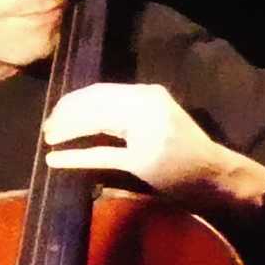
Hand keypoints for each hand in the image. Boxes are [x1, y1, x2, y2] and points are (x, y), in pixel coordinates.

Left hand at [41, 81, 261, 212]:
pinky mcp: (144, 158)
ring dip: (67, 130)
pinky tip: (55, 159)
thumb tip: (81, 117)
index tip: (56, 113)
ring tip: (50, 139)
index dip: (73, 101)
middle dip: (65, 114)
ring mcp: (147, 130)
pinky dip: (75, 156)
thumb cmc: (183, 151)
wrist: (216, 174)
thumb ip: (124, 115)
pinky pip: (102, 154)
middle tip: (48, 128)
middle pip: (93, 103)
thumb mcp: (155, 121)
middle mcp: (147, 105)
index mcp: (148, 94)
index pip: (100, 90)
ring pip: (95, 122)